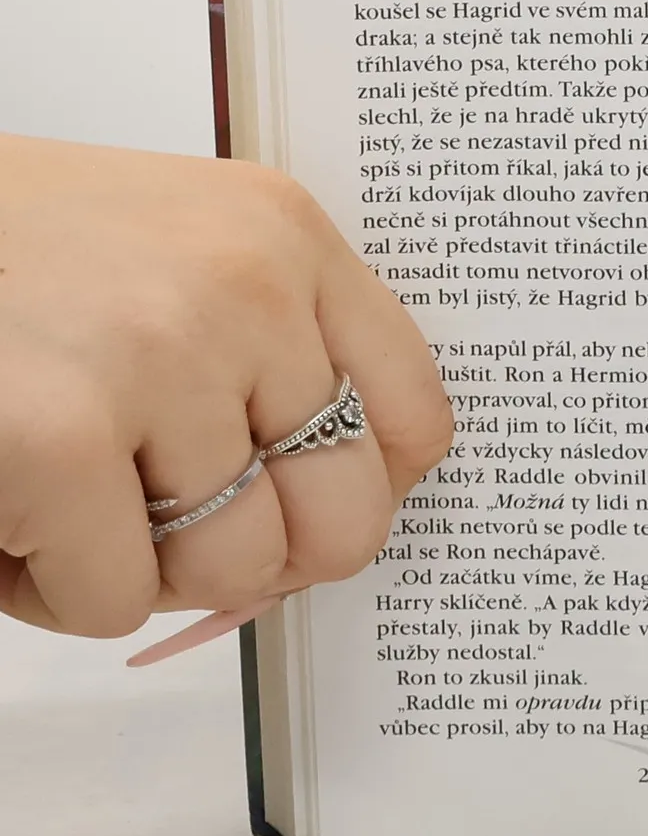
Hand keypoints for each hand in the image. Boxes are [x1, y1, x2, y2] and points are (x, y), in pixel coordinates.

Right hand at [0, 134, 451, 637]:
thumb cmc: (4, 251)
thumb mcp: (168, 253)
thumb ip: (264, 355)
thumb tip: (326, 529)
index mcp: (282, 235)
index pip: (417, 415)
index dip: (365, 495)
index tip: (307, 511)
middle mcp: (246, 287)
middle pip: (346, 517)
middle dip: (260, 555)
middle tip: (170, 529)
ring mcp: (161, 358)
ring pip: (231, 571)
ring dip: (140, 572)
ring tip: (65, 499)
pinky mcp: (61, 436)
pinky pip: (116, 600)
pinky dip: (52, 590)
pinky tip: (7, 511)